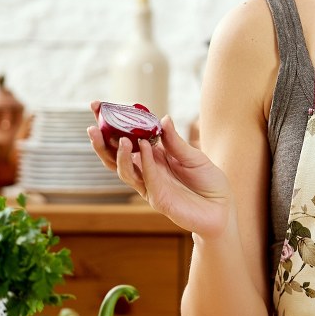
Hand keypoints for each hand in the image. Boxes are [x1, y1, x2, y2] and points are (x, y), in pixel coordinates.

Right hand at [87, 100, 232, 237]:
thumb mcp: (194, 156)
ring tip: (119, 138)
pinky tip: (142, 148)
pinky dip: (144, 162)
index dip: (112, 125)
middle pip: (116, 157)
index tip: (97, 106)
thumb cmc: (208, 181)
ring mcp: (150, 186)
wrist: (222, 208)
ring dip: (119, 155)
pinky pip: (147, 178)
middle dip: (102, 143)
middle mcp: (146, 171)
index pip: (127, 139)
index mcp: (153, 156)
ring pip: (125, 171)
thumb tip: (163, 118)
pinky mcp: (158, 199)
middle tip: (92, 126)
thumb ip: (175, 142)